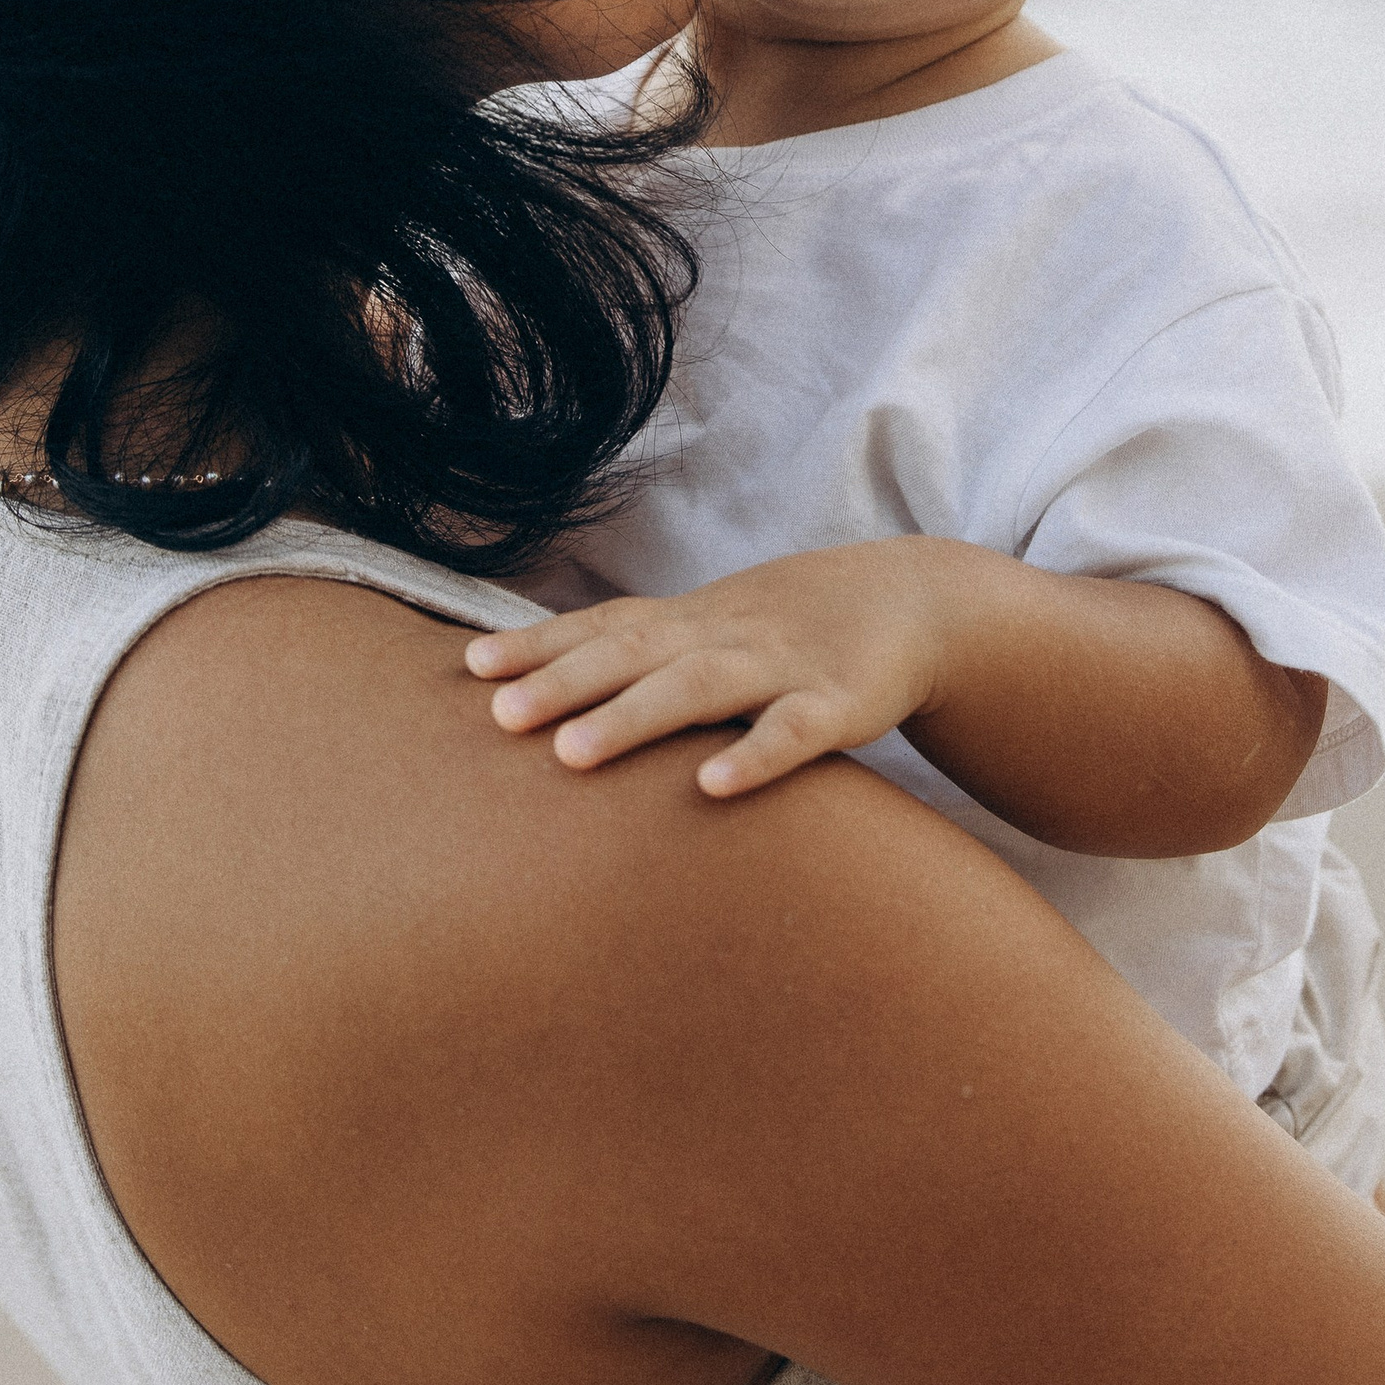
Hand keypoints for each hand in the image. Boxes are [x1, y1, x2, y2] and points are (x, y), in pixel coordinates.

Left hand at [465, 542, 963, 797]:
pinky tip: (712, 786)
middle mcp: (724, 634)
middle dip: (563, 682)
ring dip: (633, 717)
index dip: (539, 644)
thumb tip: (548, 685)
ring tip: (570, 755)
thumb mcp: (716, 628)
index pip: (603, 625)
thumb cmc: (791, 627)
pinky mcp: (839, 704)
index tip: (470, 667)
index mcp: (691, 621)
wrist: (914, 599)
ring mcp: (781, 666)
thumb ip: (643, 651)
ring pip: (698, 687)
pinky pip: (793, 732)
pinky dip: (754, 754)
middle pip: (633, 652)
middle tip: (498, 716)